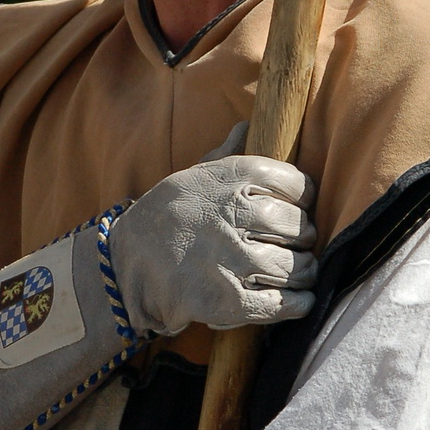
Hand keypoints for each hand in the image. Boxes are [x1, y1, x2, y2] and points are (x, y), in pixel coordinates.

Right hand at [109, 140, 317, 335]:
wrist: (124, 265)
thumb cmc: (164, 217)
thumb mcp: (191, 175)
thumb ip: (226, 154)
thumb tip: (248, 125)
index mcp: (232, 176)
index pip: (298, 185)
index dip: (304, 199)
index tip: (299, 208)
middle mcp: (234, 213)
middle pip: (301, 227)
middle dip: (305, 238)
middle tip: (298, 245)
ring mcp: (231, 259)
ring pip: (296, 267)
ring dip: (304, 272)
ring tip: (299, 271)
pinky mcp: (227, 300)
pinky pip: (282, 303)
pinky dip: (298, 303)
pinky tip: (301, 300)